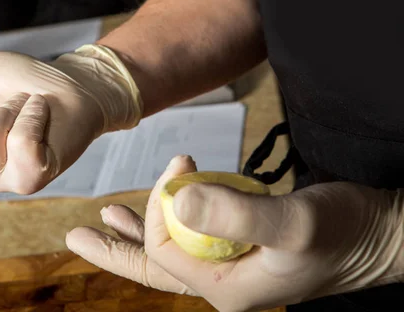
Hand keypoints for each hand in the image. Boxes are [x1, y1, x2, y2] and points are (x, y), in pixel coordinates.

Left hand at [66, 156, 403, 310]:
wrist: (377, 235)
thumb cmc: (343, 231)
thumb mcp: (292, 222)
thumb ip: (234, 213)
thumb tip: (175, 199)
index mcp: (224, 287)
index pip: (165, 248)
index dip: (161, 204)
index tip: (183, 161)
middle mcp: (221, 282)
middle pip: (153, 268)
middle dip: (113, 249)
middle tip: (75, 234)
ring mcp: (229, 266)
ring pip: (169, 254)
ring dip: (137, 235)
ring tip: (108, 219)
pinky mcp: (240, 247)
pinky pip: (191, 241)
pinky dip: (169, 225)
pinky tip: (158, 210)